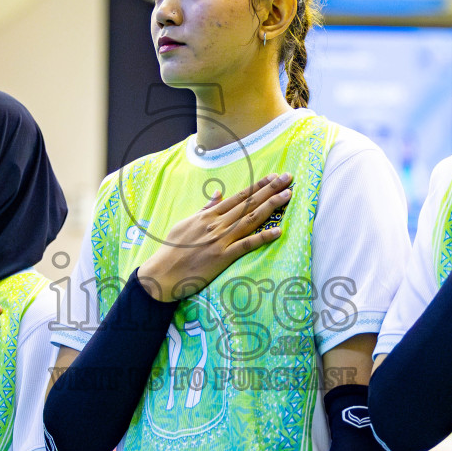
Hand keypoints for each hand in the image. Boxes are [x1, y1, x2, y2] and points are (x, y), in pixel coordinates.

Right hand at [137, 173, 293, 301]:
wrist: (162, 273)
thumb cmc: (172, 250)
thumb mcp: (186, 223)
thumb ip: (204, 209)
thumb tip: (218, 193)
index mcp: (208, 216)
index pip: (238, 197)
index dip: (258, 186)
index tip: (273, 177)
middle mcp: (216, 224)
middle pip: (248, 203)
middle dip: (270, 189)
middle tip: (288, 178)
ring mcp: (220, 239)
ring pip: (250, 219)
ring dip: (271, 206)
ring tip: (287, 195)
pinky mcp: (222, 256)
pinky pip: (246, 245)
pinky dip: (263, 237)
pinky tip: (278, 230)